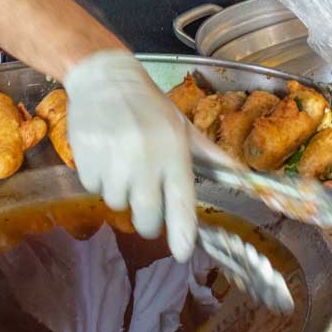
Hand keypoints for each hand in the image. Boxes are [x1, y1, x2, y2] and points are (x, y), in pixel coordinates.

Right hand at [65, 51, 196, 262]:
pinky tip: (103, 155)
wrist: (105, 78)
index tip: (183, 252)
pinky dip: (98, 179)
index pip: (181, 201)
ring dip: (119, 192)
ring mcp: (113, 157)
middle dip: (147, 219)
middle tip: (145, 201)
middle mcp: (145, 157)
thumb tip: (244, 177)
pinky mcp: (87, 155)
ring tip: (122, 163)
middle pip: (146, 215)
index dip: (182, 231)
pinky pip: (93, 188)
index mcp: (174, 151)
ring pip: (116, 203)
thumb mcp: (183, 128)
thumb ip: (211, 156)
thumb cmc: (149, 107)